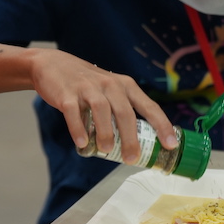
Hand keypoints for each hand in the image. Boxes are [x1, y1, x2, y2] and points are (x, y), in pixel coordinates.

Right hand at [29, 49, 176, 162]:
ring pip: (102, 111)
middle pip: (126, 112)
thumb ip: (123, 110)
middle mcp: (110, 85)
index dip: (162, 126)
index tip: (171, 144)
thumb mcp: (111, 89)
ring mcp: (88, 88)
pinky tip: (83, 144)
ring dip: (106, 133)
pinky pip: (74, 113)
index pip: (149, 107)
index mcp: (126, 86)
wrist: (52, 65)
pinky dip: (79, 129)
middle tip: (132, 158)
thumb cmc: (88, 84)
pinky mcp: (67, 94)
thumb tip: (138, 144)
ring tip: (107, 151)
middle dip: (131, 138)